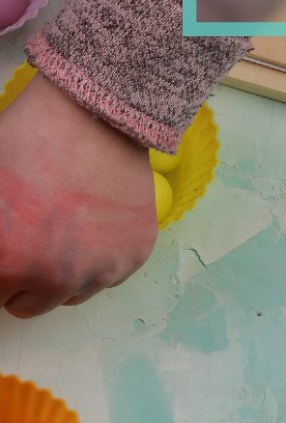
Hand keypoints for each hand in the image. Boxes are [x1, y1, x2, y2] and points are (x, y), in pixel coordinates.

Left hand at [0, 72, 157, 317]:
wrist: (92, 118)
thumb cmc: (28, 145)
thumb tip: (0, 254)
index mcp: (10, 264)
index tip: (6, 244)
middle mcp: (59, 278)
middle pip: (30, 304)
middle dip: (24, 276)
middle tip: (30, 238)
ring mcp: (103, 269)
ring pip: (73, 293)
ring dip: (64, 272)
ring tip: (63, 229)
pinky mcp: (135, 255)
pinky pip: (110, 275)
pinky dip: (100, 258)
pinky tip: (92, 224)